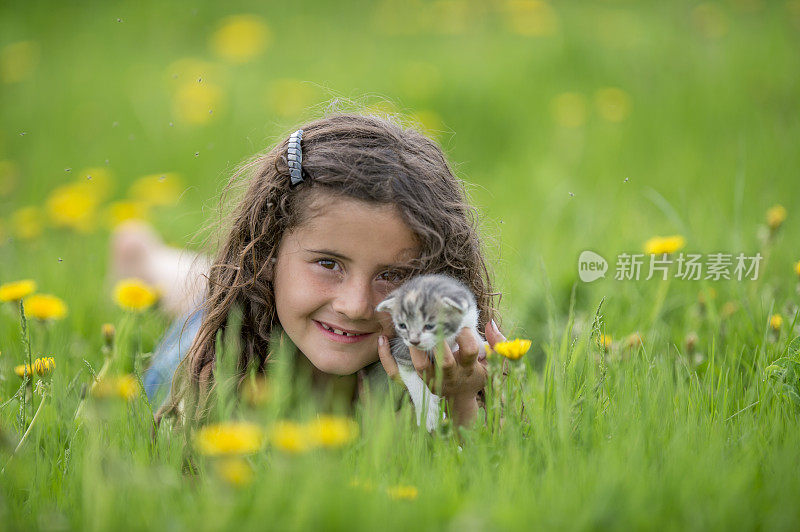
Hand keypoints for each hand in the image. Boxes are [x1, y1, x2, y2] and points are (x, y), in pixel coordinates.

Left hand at [377, 320, 505, 426]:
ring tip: (412, 334)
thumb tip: (490, 323)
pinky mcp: (419, 382)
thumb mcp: (493, 363)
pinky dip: (387, 358)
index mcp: (468, 368)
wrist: (460, 398)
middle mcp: (450, 376)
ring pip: (422, 367)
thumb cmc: (477, 374)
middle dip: (440, 345)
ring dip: (416, 350)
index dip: (467, 338)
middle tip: (435, 325)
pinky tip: (382, 340)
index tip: (463, 324)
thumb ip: (498, 344)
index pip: (469, 353)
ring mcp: (433, 380)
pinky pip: (397, 375)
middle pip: (445, 362)